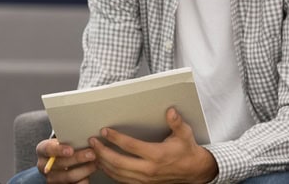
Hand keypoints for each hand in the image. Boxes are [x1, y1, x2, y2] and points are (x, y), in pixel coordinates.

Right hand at [35, 138, 96, 182]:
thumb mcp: (59, 142)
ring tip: (95, 163)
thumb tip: (85, 137)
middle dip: (78, 158)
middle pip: (61, 163)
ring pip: (69, 176)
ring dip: (85, 170)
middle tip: (92, 154)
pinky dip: (84, 180)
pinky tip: (89, 174)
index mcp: (42, 150)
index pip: (48, 149)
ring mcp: (51, 178)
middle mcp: (43, 165)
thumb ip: (67, 140)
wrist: (56, 162)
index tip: (71, 149)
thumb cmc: (60, 148)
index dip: (59, 150)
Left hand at [89, 108, 217, 182]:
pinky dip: (110, 173)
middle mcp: (149, 169)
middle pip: (119, 162)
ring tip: (93, 152)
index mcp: (157, 155)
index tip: (104, 131)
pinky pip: (123, 180)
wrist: (196, 172)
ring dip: (103, 162)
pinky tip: (103, 165)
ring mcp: (146, 179)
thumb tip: (171, 111)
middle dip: (103, 151)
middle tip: (93, 142)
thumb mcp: (185, 134)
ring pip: (118, 173)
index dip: (115, 138)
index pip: (131, 146)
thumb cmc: (187, 151)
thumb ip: (176, 122)